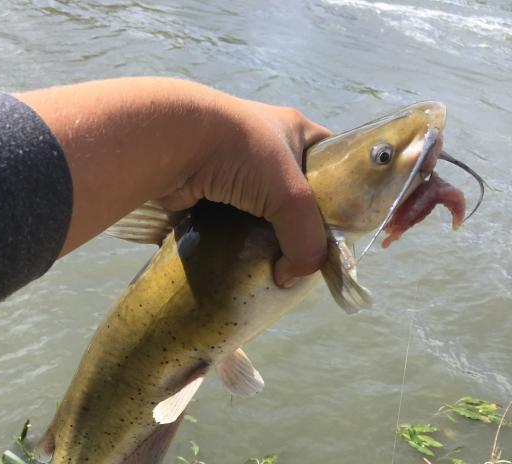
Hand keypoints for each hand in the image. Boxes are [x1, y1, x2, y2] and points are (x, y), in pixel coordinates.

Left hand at [156, 97, 331, 286]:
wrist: (174, 144)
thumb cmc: (242, 154)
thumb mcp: (291, 196)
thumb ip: (305, 240)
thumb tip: (290, 277)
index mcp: (295, 132)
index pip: (332, 162)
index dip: (341, 193)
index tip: (340, 229)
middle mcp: (266, 147)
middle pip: (296, 193)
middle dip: (300, 223)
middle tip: (305, 253)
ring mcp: (235, 169)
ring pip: (262, 210)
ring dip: (267, 235)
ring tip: (275, 262)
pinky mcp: (209, 190)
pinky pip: (232, 221)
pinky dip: (238, 239)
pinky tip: (243, 258)